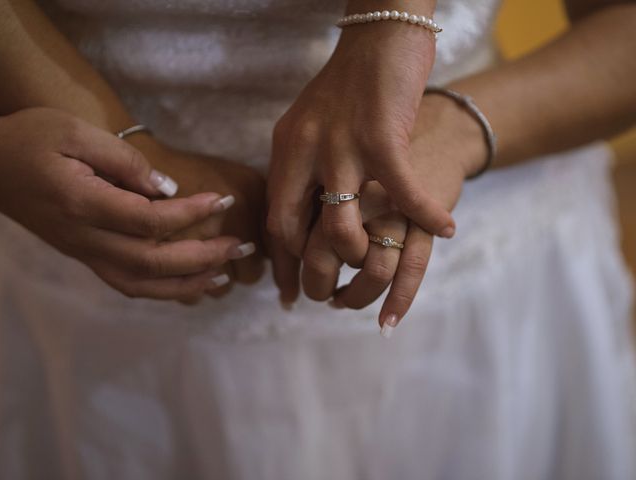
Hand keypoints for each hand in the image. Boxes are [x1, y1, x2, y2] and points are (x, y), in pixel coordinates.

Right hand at [0, 108, 247, 300]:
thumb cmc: (31, 140)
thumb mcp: (74, 132)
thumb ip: (124, 161)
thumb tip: (168, 189)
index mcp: (83, 204)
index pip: (150, 220)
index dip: (192, 214)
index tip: (223, 201)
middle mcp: (85, 238)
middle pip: (154, 262)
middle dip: (203, 257)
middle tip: (241, 246)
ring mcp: (84, 253)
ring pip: (142, 285)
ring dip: (188, 284)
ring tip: (225, 274)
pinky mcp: (85, 256)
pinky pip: (128, 284)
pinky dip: (163, 291)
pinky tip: (190, 284)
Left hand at [267, 20, 454, 276]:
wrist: (380, 35)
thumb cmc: (350, 84)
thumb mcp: (310, 124)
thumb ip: (302, 163)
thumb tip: (303, 205)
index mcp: (286, 150)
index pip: (274, 219)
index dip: (281, 261)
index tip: (286, 290)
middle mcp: (305, 151)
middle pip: (294, 231)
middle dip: (309, 273)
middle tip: (324, 298)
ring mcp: (342, 146)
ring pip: (340, 226)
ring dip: (359, 255)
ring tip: (379, 260)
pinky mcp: (382, 137)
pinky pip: (404, 192)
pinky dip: (427, 214)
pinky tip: (447, 228)